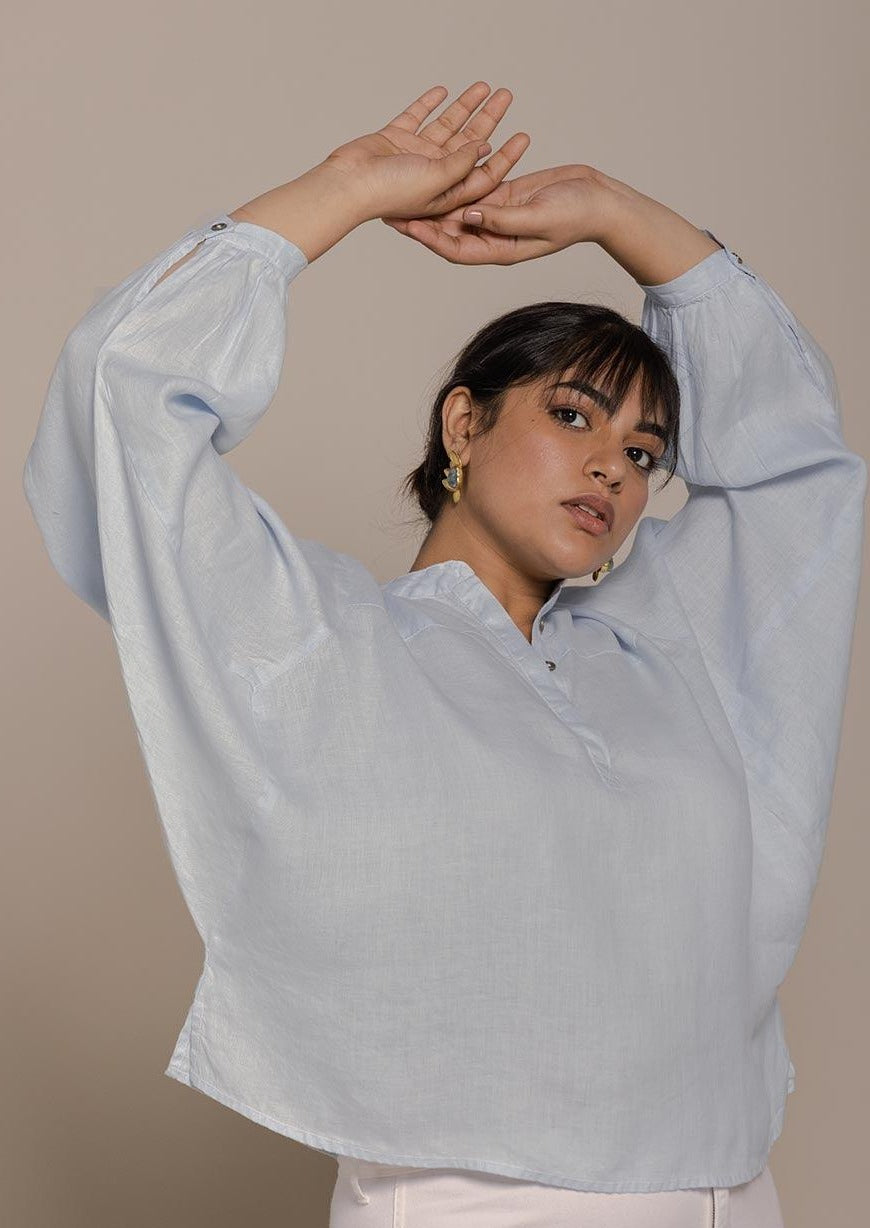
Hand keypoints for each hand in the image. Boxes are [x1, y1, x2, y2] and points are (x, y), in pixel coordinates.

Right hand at [323, 82, 531, 222]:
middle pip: (469, 144)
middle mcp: (433, 174)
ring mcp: (415, 155)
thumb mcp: (436, 181)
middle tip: (507, 96)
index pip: (483, 174)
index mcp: (446, 193)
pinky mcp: (396, 139)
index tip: (524, 136)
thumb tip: (484, 147)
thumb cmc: (389, 192)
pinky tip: (444, 92)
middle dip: (489, 120)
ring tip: (485, 87)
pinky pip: (417, 117)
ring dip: (466, 106)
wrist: (349, 182)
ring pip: (447, 126)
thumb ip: (461, 164)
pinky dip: (429, 104)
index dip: (506, 156)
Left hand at [380, 163, 619, 264]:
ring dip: (435, 194)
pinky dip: (458, 175)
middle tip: (393, 203)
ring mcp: (497, 214)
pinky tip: (438, 164)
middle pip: (448, 228)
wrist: (599, 200)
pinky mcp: (504, 193)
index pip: (454, 247)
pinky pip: (475, 184)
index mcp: (499, 248)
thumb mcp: (537, 217)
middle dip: (421, 217)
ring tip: (409, 180)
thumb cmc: (576, 216)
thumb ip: (503, 219)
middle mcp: (493, 234)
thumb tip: (468, 215)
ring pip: (458, 205)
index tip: (405, 225)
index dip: (428, 238)